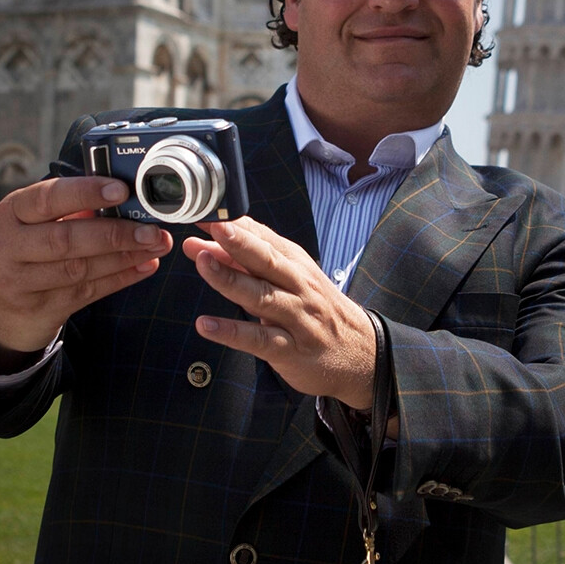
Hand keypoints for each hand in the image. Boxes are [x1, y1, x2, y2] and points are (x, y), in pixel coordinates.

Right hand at [0, 176, 172, 368]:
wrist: (1, 306)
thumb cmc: (28, 247)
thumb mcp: (37, 222)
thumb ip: (74, 209)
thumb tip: (127, 198)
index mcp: (12, 212)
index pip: (48, 198)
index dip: (86, 193)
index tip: (122, 189)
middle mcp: (10, 246)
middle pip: (65, 240)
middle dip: (114, 233)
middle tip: (151, 229)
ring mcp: (22, 282)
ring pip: (79, 269)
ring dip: (124, 257)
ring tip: (156, 245)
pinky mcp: (42, 308)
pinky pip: (88, 292)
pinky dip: (121, 278)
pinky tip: (146, 266)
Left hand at [182, 218, 379, 414]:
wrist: (362, 352)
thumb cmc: (317, 310)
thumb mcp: (289, 280)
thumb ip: (245, 264)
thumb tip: (204, 246)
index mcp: (295, 264)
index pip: (264, 238)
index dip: (236, 225)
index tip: (208, 211)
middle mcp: (298, 286)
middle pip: (266, 260)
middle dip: (239, 242)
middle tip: (214, 226)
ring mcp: (296, 317)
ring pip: (261, 296)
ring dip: (230, 279)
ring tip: (202, 263)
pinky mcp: (290, 350)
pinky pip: (259, 339)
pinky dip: (232, 332)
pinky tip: (206, 325)